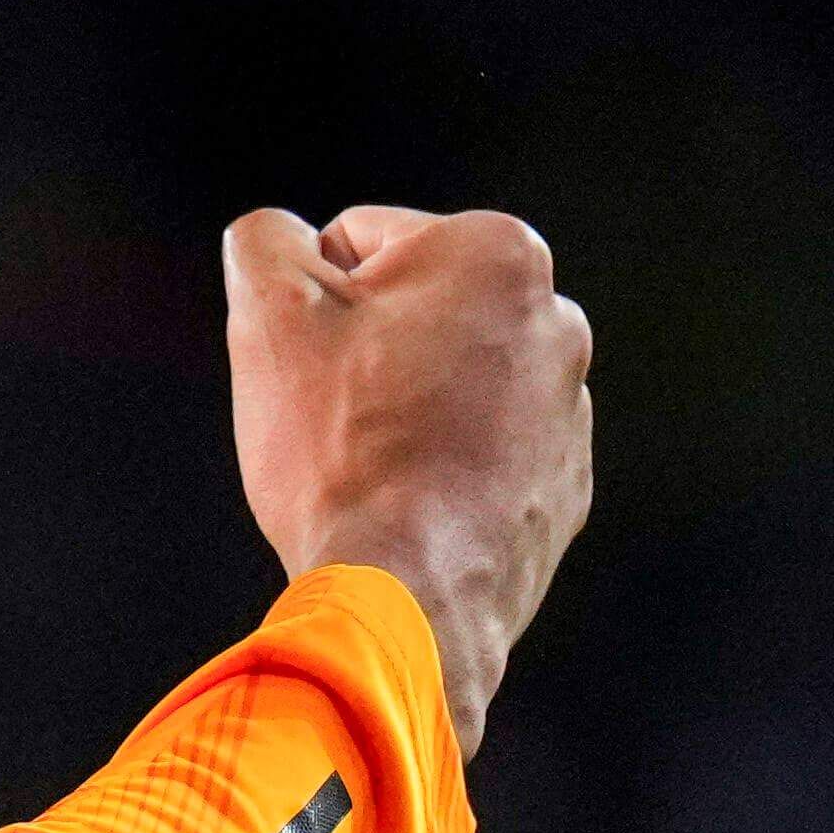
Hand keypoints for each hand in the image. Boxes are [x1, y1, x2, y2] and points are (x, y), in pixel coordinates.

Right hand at [222, 205, 594, 758]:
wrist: (405, 594)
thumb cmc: (340, 446)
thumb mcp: (270, 309)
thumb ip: (265, 239)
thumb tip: (281, 239)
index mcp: (500, 254)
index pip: (361, 239)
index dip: (313, 300)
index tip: (314, 361)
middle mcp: (557, 323)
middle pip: (414, 310)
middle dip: (369, 348)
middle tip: (336, 413)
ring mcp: (568, 412)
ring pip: (446, 383)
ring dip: (405, 408)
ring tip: (371, 465)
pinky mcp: (561, 488)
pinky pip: (480, 454)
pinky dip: (441, 469)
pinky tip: (406, 506)